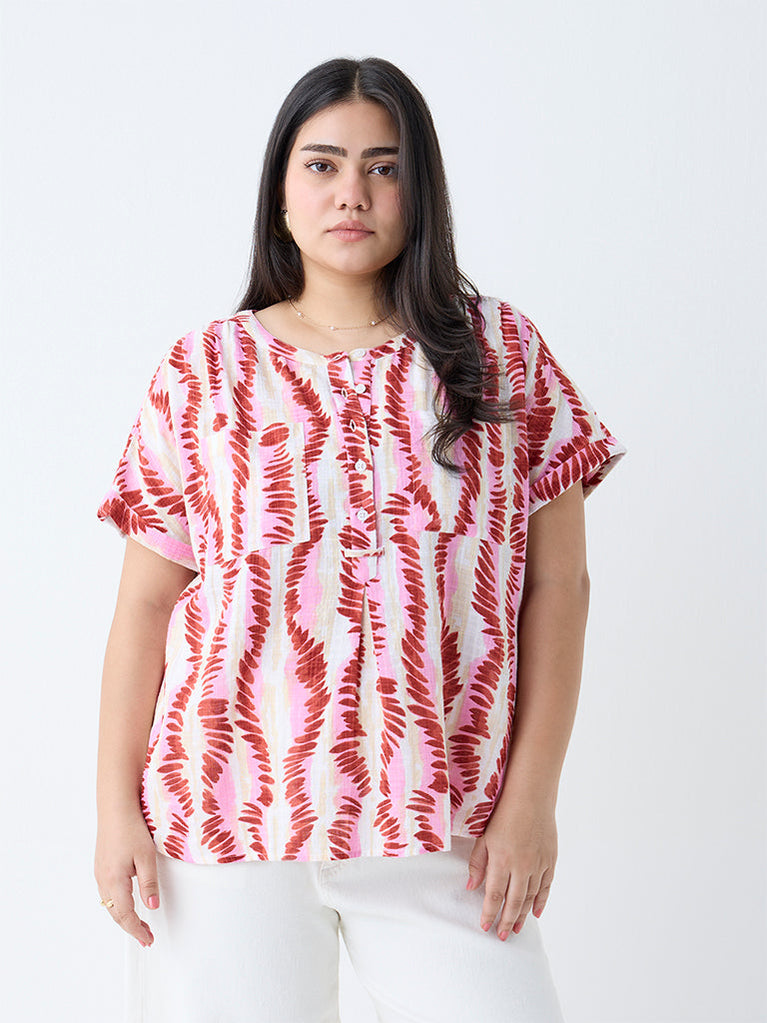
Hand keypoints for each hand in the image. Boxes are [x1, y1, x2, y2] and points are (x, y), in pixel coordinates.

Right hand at [94, 807, 159, 947]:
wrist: (116, 808)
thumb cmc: (131, 829)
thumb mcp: (147, 857)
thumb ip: (149, 884)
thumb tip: (152, 908)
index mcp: (114, 880)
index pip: (126, 915)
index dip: (137, 930)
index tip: (148, 940)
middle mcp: (103, 880)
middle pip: (115, 913)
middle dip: (131, 927)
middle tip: (146, 937)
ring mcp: (100, 873)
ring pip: (110, 905)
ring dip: (123, 917)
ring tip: (138, 924)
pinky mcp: (101, 866)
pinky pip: (107, 893)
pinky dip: (117, 904)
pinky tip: (126, 902)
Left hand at [465, 796, 557, 939]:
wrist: (531, 795)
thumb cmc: (503, 812)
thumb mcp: (484, 836)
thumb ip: (478, 863)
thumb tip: (470, 888)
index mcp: (501, 859)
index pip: (494, 895)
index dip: (489, 913)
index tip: (485, 926)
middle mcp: (521, 865)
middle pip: (513, 901)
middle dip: (506, 921)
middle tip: (501, 936)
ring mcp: (538, 863)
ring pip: (530, 897)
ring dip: (523, 915)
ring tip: (515, 929)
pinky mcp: (550, 859)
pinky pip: (546, 886)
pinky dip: (541, 901)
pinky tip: (536, 912)